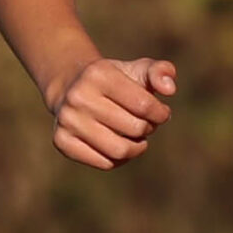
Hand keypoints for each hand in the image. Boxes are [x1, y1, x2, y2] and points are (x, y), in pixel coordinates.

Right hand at [45, 54, 176, 169]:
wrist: (71, 87)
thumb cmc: (114, 80)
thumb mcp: (138, 69)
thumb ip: (160, 72)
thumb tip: (170, 89)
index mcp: (99, 74)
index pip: (143, 105)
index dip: (160, 113)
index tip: (161, 113)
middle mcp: (78, 97)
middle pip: (134, 129)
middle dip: (148, 129)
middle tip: (146, 124)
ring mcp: (67, 121)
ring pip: (118, 151)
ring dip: (137, 148)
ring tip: (137, 138)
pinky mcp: (61, 141)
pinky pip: (103, 163)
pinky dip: (119, 160)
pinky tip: (121, 147)